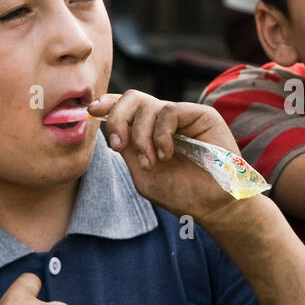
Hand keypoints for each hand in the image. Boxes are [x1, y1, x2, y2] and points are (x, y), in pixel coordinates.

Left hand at [87, 90, 244, 221]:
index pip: (127, 107)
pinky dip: (160, 134)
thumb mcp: (143, 173)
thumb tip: (109, 124)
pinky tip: (166, 154)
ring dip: (141, 136)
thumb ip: (127, 148)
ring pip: (147, 105)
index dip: (108, 104)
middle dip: (118, 119)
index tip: (91, 111)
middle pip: (132, 98)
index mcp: (151, 131)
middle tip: (119, 145)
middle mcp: (166, 120)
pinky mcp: (201, 115)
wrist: (213, 206)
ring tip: (151, 161)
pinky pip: (169, 111)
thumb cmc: (182, 194)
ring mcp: (184, 116)